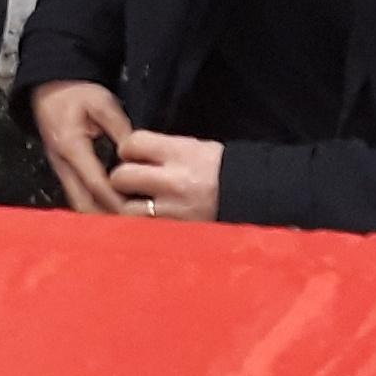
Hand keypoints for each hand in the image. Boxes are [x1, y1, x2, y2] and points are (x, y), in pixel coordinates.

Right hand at [30, 80, 133, 212]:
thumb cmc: (78, 94)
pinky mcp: (64, 174)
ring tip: (128, 221)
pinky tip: (116, 211)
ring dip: (101, 215)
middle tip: (135, 223)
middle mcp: (63, 165)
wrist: (50, 90)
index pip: (94, 183)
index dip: (115, 200)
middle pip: (84, 203)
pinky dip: (96, 207)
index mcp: (72, 147)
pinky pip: (79, 197)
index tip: (136, 211)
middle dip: (108, 217)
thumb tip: (136, 155)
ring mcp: (61, 172)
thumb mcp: (102, 103)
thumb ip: (120, 128)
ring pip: (79, 204)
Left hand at [108, 129, 224, 222]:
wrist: (253, 196)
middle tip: (130, 182)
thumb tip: (133, 153)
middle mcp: (173, 180)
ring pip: (127, 208)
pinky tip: (148, 219)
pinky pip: (143, 228)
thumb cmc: (222, 170)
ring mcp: (172, 210)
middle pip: (121, 176)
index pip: (133, 143)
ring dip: (128, 205)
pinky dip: (141, 224)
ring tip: (139, 203)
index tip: (133, 156)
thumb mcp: (196, 148)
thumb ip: (164, 150)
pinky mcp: (174, 231)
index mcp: (180, 152)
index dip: (128, 150)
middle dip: (121, 179)